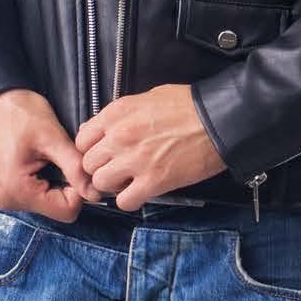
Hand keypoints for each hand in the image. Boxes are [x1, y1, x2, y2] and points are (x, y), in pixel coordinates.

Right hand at [0, 90, 97, 220]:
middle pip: (57, 206)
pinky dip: (45, 176)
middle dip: (66, 182)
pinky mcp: (8, 188)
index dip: (79, 189)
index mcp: (17, 191)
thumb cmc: (14, 112)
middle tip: (60, 154)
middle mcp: (9, 199)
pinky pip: (36, 191)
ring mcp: (6, 195)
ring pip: (49, 199)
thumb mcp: (52, 137)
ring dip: (56, 178)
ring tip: (46, 153)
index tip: (75, 165)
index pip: (67, 211)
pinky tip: (39, 157)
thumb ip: (75, 168)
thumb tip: (95, 192)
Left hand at [74, 84, 226, 210]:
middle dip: (101, 167)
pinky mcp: (153, 182)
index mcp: (117, 114)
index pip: (82, 139)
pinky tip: (140, 192)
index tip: (103, 153)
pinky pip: (124, 202)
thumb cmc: (188, 106)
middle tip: (117, 168)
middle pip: (89, 163)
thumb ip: (121, 115)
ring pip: (102, 183)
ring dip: (113, 185)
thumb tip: (103, 129)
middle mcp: (120, 137)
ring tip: (128, 181)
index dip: (91, 149)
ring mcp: (135, 161)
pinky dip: (130, 201)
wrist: (218, 121)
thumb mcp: (148, 98)